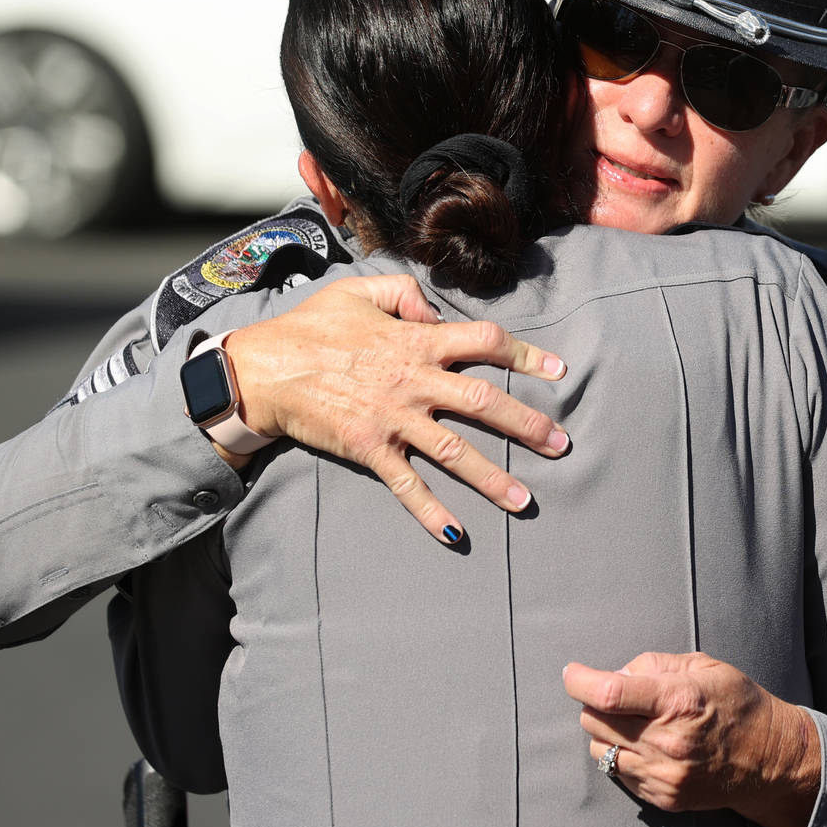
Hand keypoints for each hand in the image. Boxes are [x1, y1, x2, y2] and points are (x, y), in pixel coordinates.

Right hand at [221, 274, 569, 542]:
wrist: (264, 369)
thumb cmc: (311, 326)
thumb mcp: (360, 291)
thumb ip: (406, 295)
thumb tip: (437, 313)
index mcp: (417, 340)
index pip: (485, 342)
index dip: (527, 355)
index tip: (558, 371)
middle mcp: (414, 380)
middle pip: (485, 403)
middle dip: (528, 425)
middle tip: (562, 445)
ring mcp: (394, 418)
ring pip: (455, 452)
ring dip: (493, 478)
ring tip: (526, 501)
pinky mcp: (370, 449)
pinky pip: (408, 486)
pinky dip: (432, 512)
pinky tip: (457, 535)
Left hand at [563, 652, 819, 826]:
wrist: (770, 760)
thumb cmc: (737, 703)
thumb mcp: (702, 666)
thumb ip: (653, 664)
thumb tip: (615, 674)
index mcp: (676, 700)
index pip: (609, 694)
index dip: (580, 681)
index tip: (572, 673)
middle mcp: (666, 741)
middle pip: (595, 722)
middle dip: (594, 703)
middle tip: (615, 695)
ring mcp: (664, 775)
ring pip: (599, 750)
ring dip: (605, 731)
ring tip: (632, 721)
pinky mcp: (664, 797)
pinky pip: (618, 773)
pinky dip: (621, 755)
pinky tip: (645, 744)